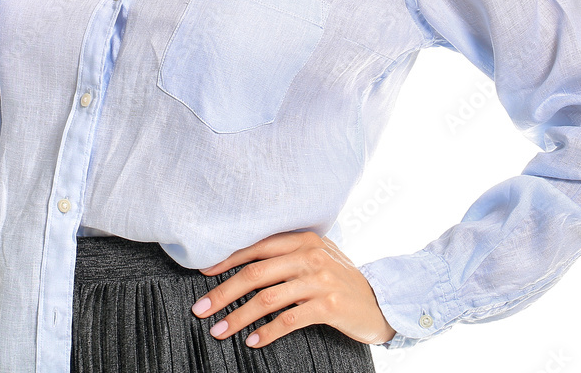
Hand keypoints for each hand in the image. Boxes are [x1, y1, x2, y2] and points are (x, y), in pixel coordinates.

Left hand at [190, 230, 396, 348]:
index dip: (227, 259)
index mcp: (302, 239)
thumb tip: (243, 262)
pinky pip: (288, 320)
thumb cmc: (340, 279)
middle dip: (223, 292)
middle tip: (200, 309)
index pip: (256, 246)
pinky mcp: (328, 305)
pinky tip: (252, 341)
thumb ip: (287, 254)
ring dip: (238, 316)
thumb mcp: (316, 257)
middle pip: (255, 273)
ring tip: (219, 330)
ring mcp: (319, 280)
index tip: (203, 273)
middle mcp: (309, 255)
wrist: (380, 301)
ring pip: (267, 298)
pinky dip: (266, 332)